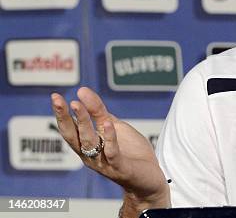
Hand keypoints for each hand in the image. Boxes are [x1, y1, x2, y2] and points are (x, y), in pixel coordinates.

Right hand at [50, 87, 169, 208]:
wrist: (148, 177)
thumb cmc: (129, 151)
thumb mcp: (113, 125)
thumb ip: (98, 111)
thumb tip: (81, 90)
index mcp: (87, 144)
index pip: (70, 128)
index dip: (62, 113)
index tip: (55, 96)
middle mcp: (91, 154)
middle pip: (73, 136)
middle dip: (64, 118)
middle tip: (57, 100)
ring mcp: (104, 162)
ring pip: (89, 142)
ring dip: (83, 124)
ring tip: (78, 105)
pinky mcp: (120, 167)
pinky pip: (112, 152)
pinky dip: (109, 138)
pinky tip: (106, 123)